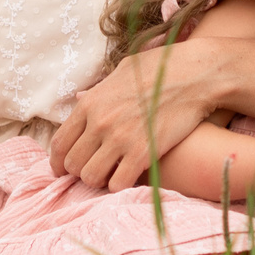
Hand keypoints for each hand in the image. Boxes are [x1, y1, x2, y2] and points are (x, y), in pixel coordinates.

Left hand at [51, 43, 228, 191]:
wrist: (196, 76)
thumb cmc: (161, 68)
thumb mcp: (122, 72)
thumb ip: (98, 90)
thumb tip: (80, 98)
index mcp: (90, 103)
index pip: (60, 143)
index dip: (58, 162)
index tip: (62, 169)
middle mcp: (100, 123)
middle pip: (73, 164)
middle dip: (79, 171)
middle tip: (92, 170)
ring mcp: (120, 139)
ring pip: (91, 177)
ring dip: (98, 180)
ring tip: (110, 174)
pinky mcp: (143, 154)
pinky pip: (117, 184)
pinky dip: (119, 185)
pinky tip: (127, 177)